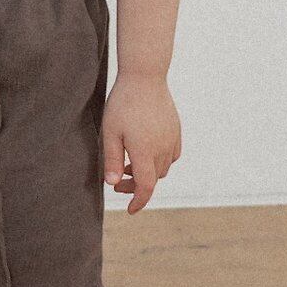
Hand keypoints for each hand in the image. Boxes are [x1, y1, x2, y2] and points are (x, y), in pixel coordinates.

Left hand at [100, 72, 180, 212]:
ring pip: (163, 168)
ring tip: (128, 164)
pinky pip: (172, 155)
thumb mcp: (110, 132)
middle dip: (136, 185)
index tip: (130, 210)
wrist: (145, 76)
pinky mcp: (176, 130)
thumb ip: (111, 159)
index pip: (145, 187)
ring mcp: (172, 139)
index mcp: (144, 152)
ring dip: (147, 173)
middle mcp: (162, 149)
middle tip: (116, 180)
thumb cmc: (123, 103)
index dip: (138, 202)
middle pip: (153, 179)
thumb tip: (111, 183)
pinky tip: (147, 152)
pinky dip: (160, 161)